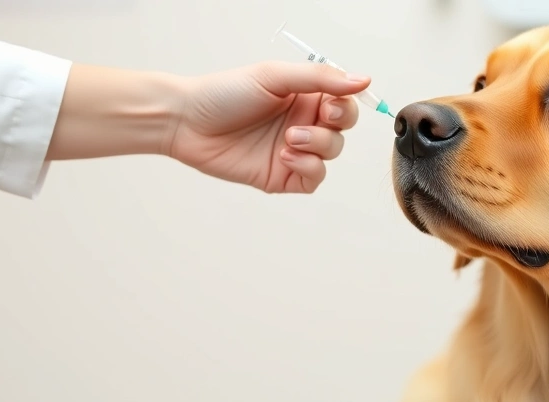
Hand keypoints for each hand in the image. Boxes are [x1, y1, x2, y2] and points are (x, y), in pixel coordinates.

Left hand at [167, 62, 371, 192]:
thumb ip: (320, 78)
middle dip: (334, 128)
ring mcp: (294, 150)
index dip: (345, 107)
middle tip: (314, 121)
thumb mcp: (274, 76)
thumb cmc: (223, 93)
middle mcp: (303, 122)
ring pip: (331, 154)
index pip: (344, 103)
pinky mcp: (282, 176)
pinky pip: (314, 178)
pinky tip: (285, 156)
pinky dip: (308, 168)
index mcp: (304, 96)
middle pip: (342, 131)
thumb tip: (361, 80)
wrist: (188, 122)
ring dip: (317, 146)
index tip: (330, 106)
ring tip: (289, 139)